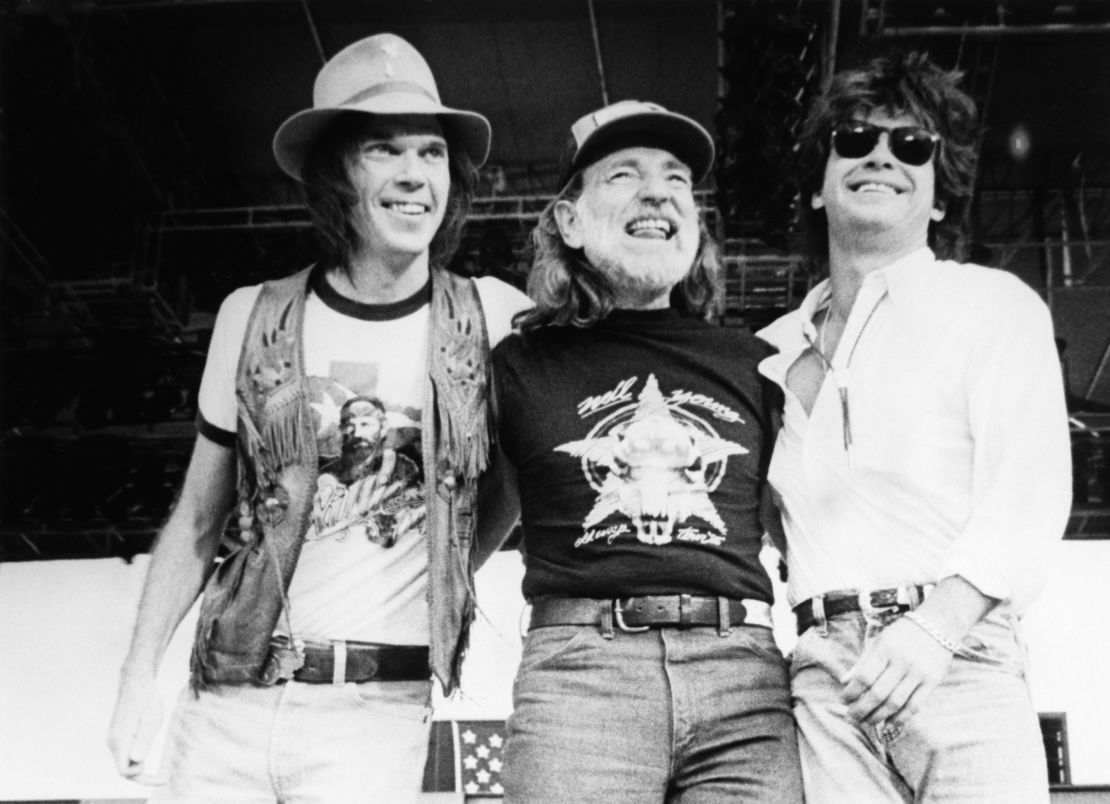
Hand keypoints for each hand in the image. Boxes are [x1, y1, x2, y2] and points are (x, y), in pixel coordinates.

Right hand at [106, 668, 165, 783]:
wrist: (136, 683)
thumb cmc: (148, 700)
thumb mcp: (152, 719)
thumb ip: (144, 740)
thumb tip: (136, 762)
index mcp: (120, 740)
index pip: (126, 771)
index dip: (143, 778)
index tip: (165, 776)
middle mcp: (112, 742)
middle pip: (124, 770)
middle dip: (143, 776)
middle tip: (166, 776)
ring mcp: (113, 740)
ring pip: (125, 763)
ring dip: (140, 766)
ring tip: (160, 759)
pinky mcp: (117, 737)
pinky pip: (125, 754)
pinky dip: (138, 758)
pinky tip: (151, 750)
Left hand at [840, 617, 953, 725]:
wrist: (937, 625)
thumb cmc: (902, 634)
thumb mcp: (879, 642)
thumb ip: (862, 662)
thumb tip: (843, 681)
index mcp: (885, 649)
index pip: (864, 676)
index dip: (852, 692)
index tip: (844, 700)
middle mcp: (902, 662)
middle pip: (879, 693)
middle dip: (862, 708)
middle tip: (852, 716)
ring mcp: (918, 673)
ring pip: (896, 702)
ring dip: (879, 716)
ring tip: (867, 722)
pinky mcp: (932, 682)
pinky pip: (915, 705)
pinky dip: (901, 718)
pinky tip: (889, 724)